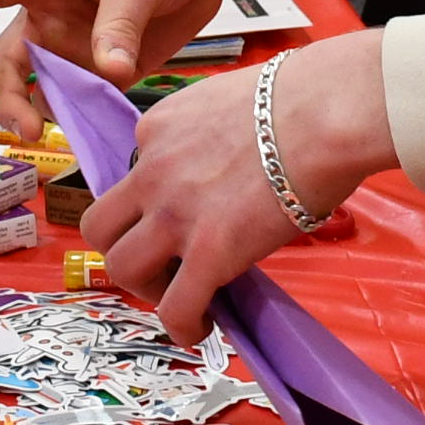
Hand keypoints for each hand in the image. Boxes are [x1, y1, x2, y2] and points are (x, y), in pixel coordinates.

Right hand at [0, 0, 301, 110]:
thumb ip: (120, 22)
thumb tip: (109, 71)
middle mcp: (48, 14)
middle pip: (4, 58)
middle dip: (6, 95)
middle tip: (25, 129)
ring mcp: (72, 46)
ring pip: (36, 88)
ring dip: (39, 115)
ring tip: (63, 135)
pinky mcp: (101, 71)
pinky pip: (78, 102)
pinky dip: (79, 121)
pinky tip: (92, 133)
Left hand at [82, 34, 394, 340]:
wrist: (324, 113)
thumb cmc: (302, 96)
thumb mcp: (228, 101)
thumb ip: (211, 133)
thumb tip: (232, 160)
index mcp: (157, 127)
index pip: (133, 174)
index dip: (154, 202)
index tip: (183, 215)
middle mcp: (152, 171)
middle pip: (100, 226)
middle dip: (124, 249)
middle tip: (162, 262)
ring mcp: (175, 214)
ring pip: (121, 268)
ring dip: (147, 288)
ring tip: (180, 295)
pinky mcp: (209, 254)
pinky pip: (175, 308)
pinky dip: (183, 327)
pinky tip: (203, 328)